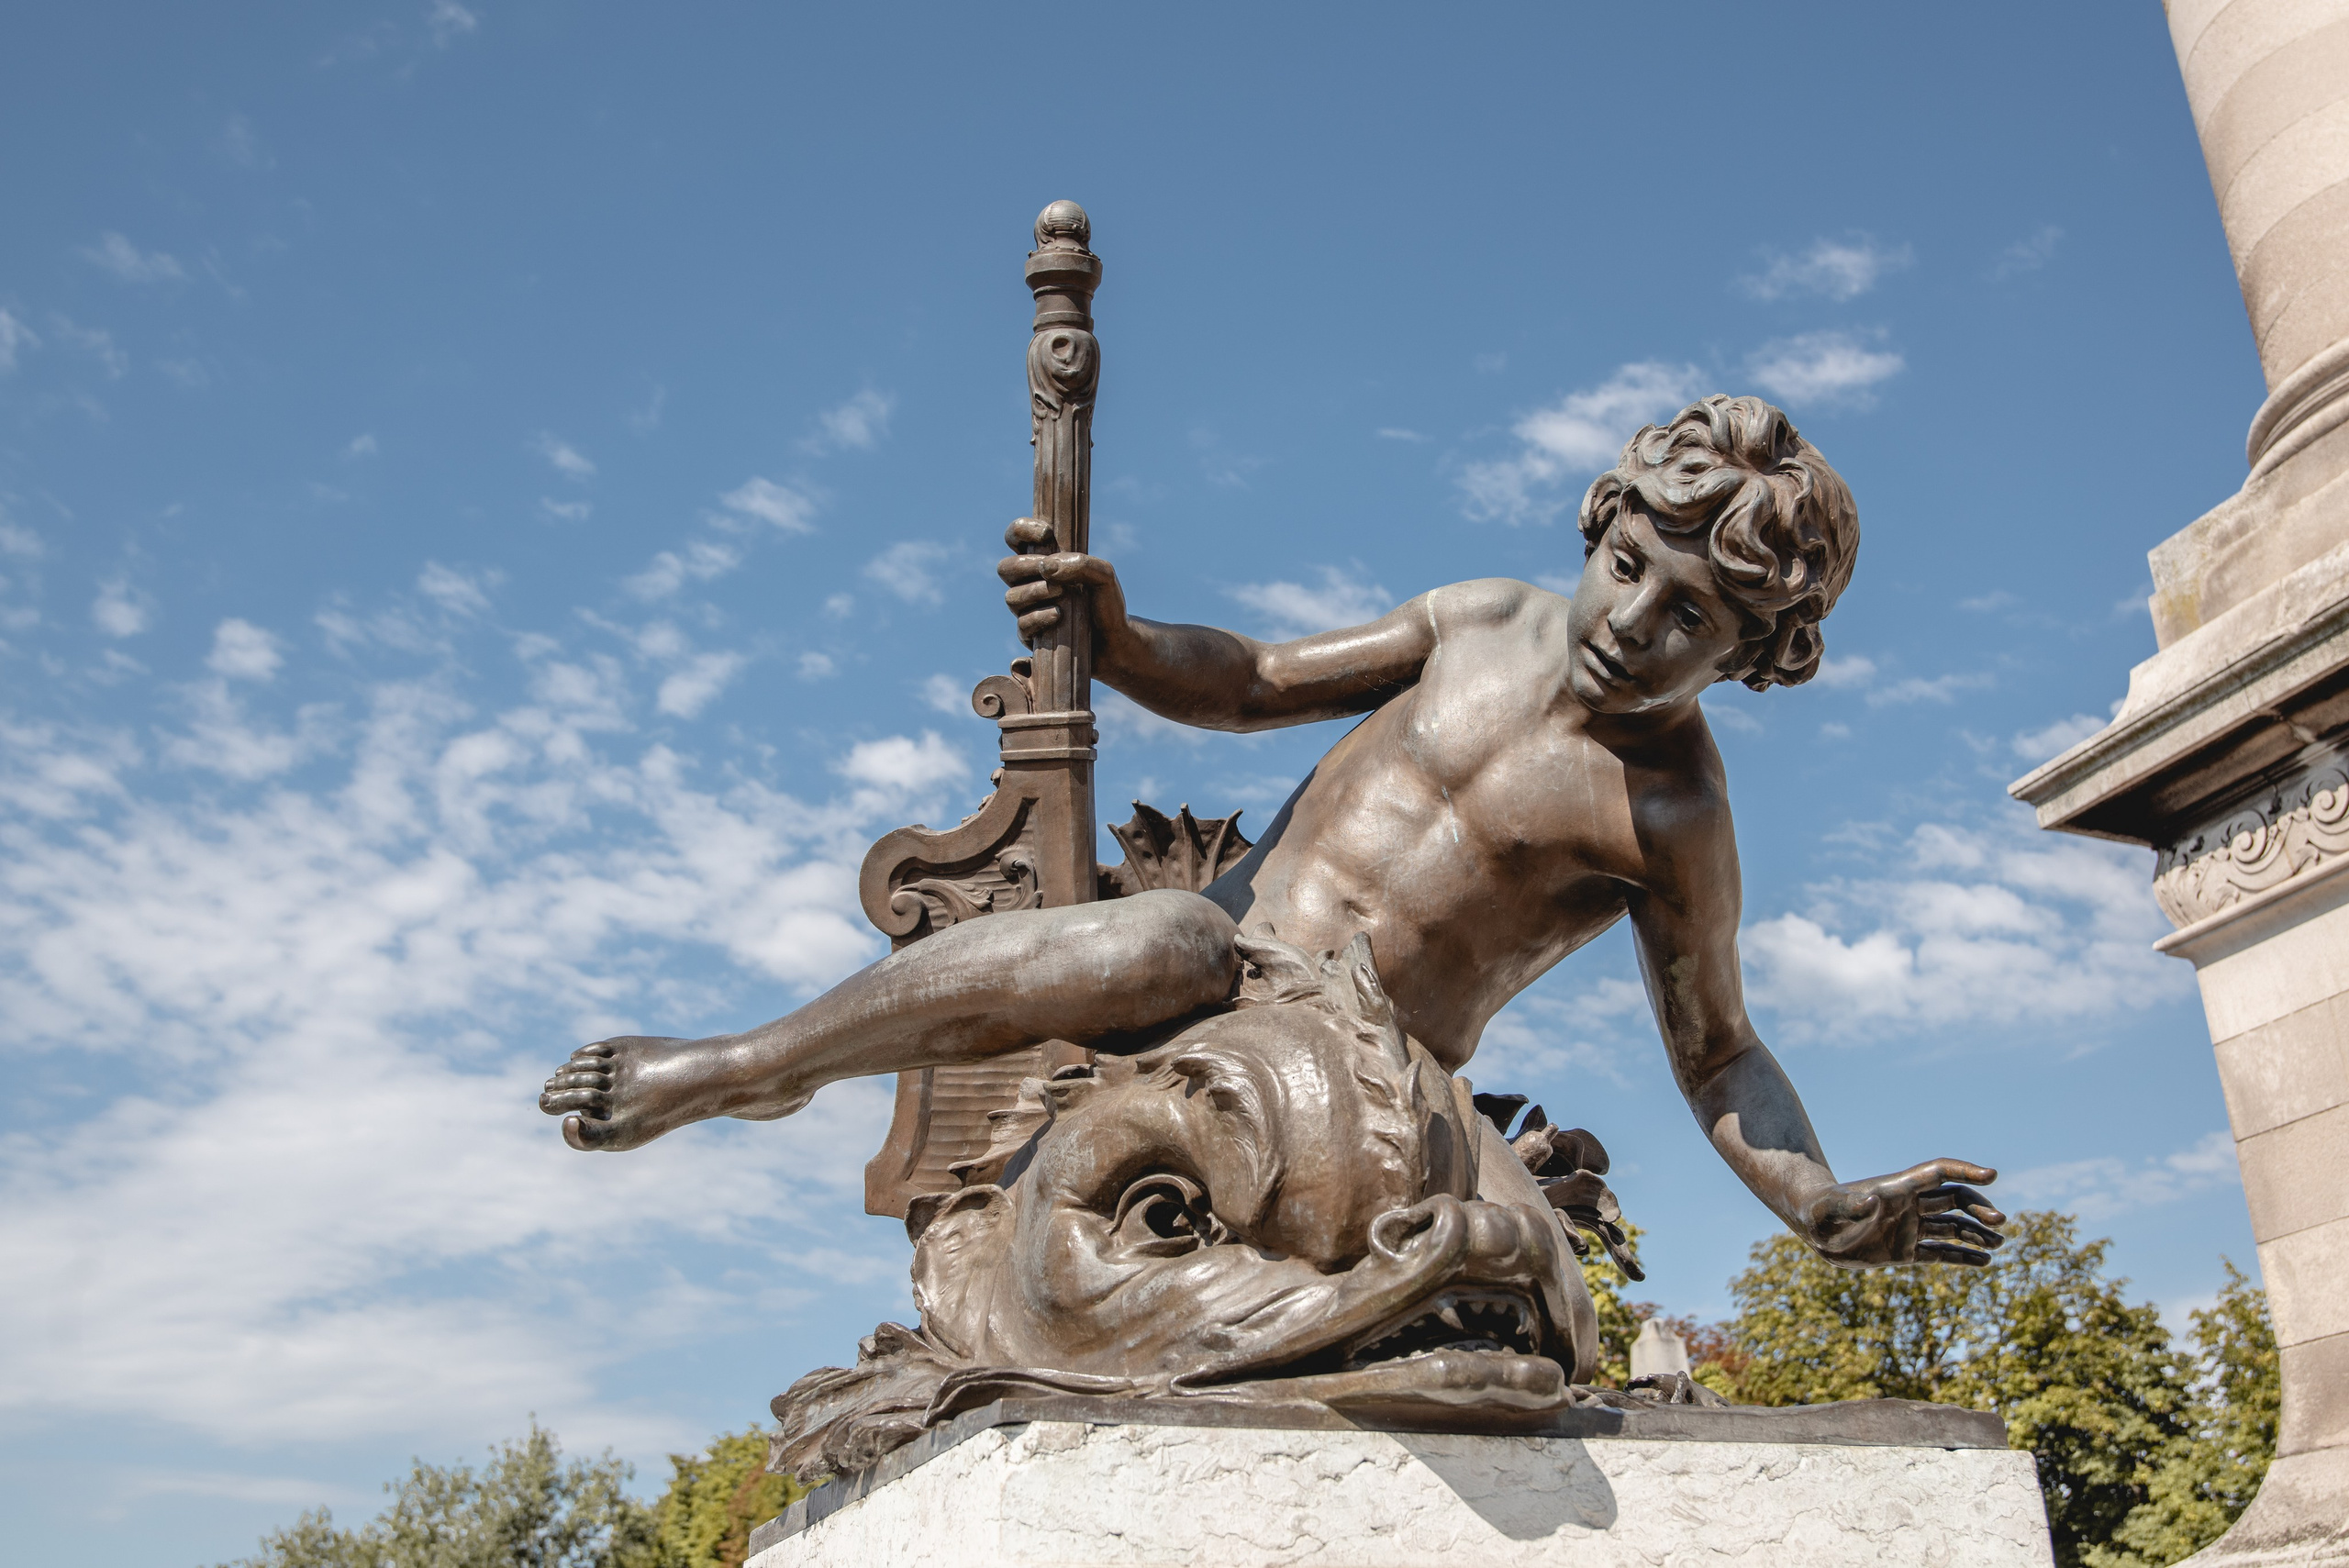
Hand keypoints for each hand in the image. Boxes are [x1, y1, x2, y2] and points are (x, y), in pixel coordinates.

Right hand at [997, 516, 1126, 644]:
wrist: (1116, 641)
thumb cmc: (1107, 603)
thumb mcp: (1104, 575)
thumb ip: (1080, 563)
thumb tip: (1046, 568)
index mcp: (1043, 562)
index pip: (1016, 538)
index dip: (1022, 530)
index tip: (1047, 534)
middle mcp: (1030, 584)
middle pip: (1005, 568)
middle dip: (1025, 565)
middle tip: (1048, 570)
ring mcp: (1028, 610)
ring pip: (1011, 597)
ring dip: (1034, 591)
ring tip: (1060, 593)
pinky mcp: (1032, 636)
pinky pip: (1022, 625)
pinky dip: (1039, 617)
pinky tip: (1059, 615)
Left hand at [1798, 1160, 2005, 1267]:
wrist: (1814, 1227)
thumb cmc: (1819, 1210)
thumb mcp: (1831, 1208)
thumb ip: (1850, 1204)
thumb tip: (1872, 1203)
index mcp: (1897, 1189)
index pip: (1938, 1173)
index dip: (1965, 1171)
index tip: (1991, 1175)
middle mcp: (1909, 1205)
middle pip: (1954, 1199)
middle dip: (1978, 1208)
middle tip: (1999, 1222)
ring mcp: (1910, 1227)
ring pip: (1953, 1227)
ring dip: (1976, 1233)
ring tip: (1998, 1244)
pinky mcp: (1906, 1250)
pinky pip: (1941, 1253)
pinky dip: (1963, 1257)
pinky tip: (1984, 1262)